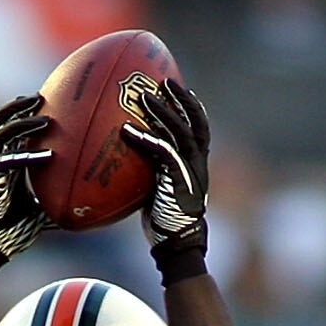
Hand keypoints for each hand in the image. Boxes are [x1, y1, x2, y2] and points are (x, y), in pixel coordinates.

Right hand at [0, 95, 52, 281]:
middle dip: (19, 106)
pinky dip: (26, 156)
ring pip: (1, 133)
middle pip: (2, 120)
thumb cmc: (10, 230)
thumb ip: (57, 201)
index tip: (47, 100)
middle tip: (41, 97)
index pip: (13, 128)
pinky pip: (5, 162)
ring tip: (44, 117)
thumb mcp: (40, 211)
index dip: (25, 112)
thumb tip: (89, 207)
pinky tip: (48, 155)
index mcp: (5, 162)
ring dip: (23, 122)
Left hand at [121, 77, 212, 278]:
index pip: (200, 129)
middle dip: (182, 100)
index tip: (181, 90)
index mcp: (197, 164)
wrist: (177, 246)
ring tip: (146, 97)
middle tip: (165, 80)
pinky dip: (144, 139)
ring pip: (180, 132)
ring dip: (163, 112)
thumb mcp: (160, 191)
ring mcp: (190, 171)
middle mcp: (198, 164)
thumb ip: (153, 172)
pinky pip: (162, 152)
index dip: (192, 108)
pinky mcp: (178, 180)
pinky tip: (126, 131)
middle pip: (196, 122)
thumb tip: (127, 161)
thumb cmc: (164, 222)